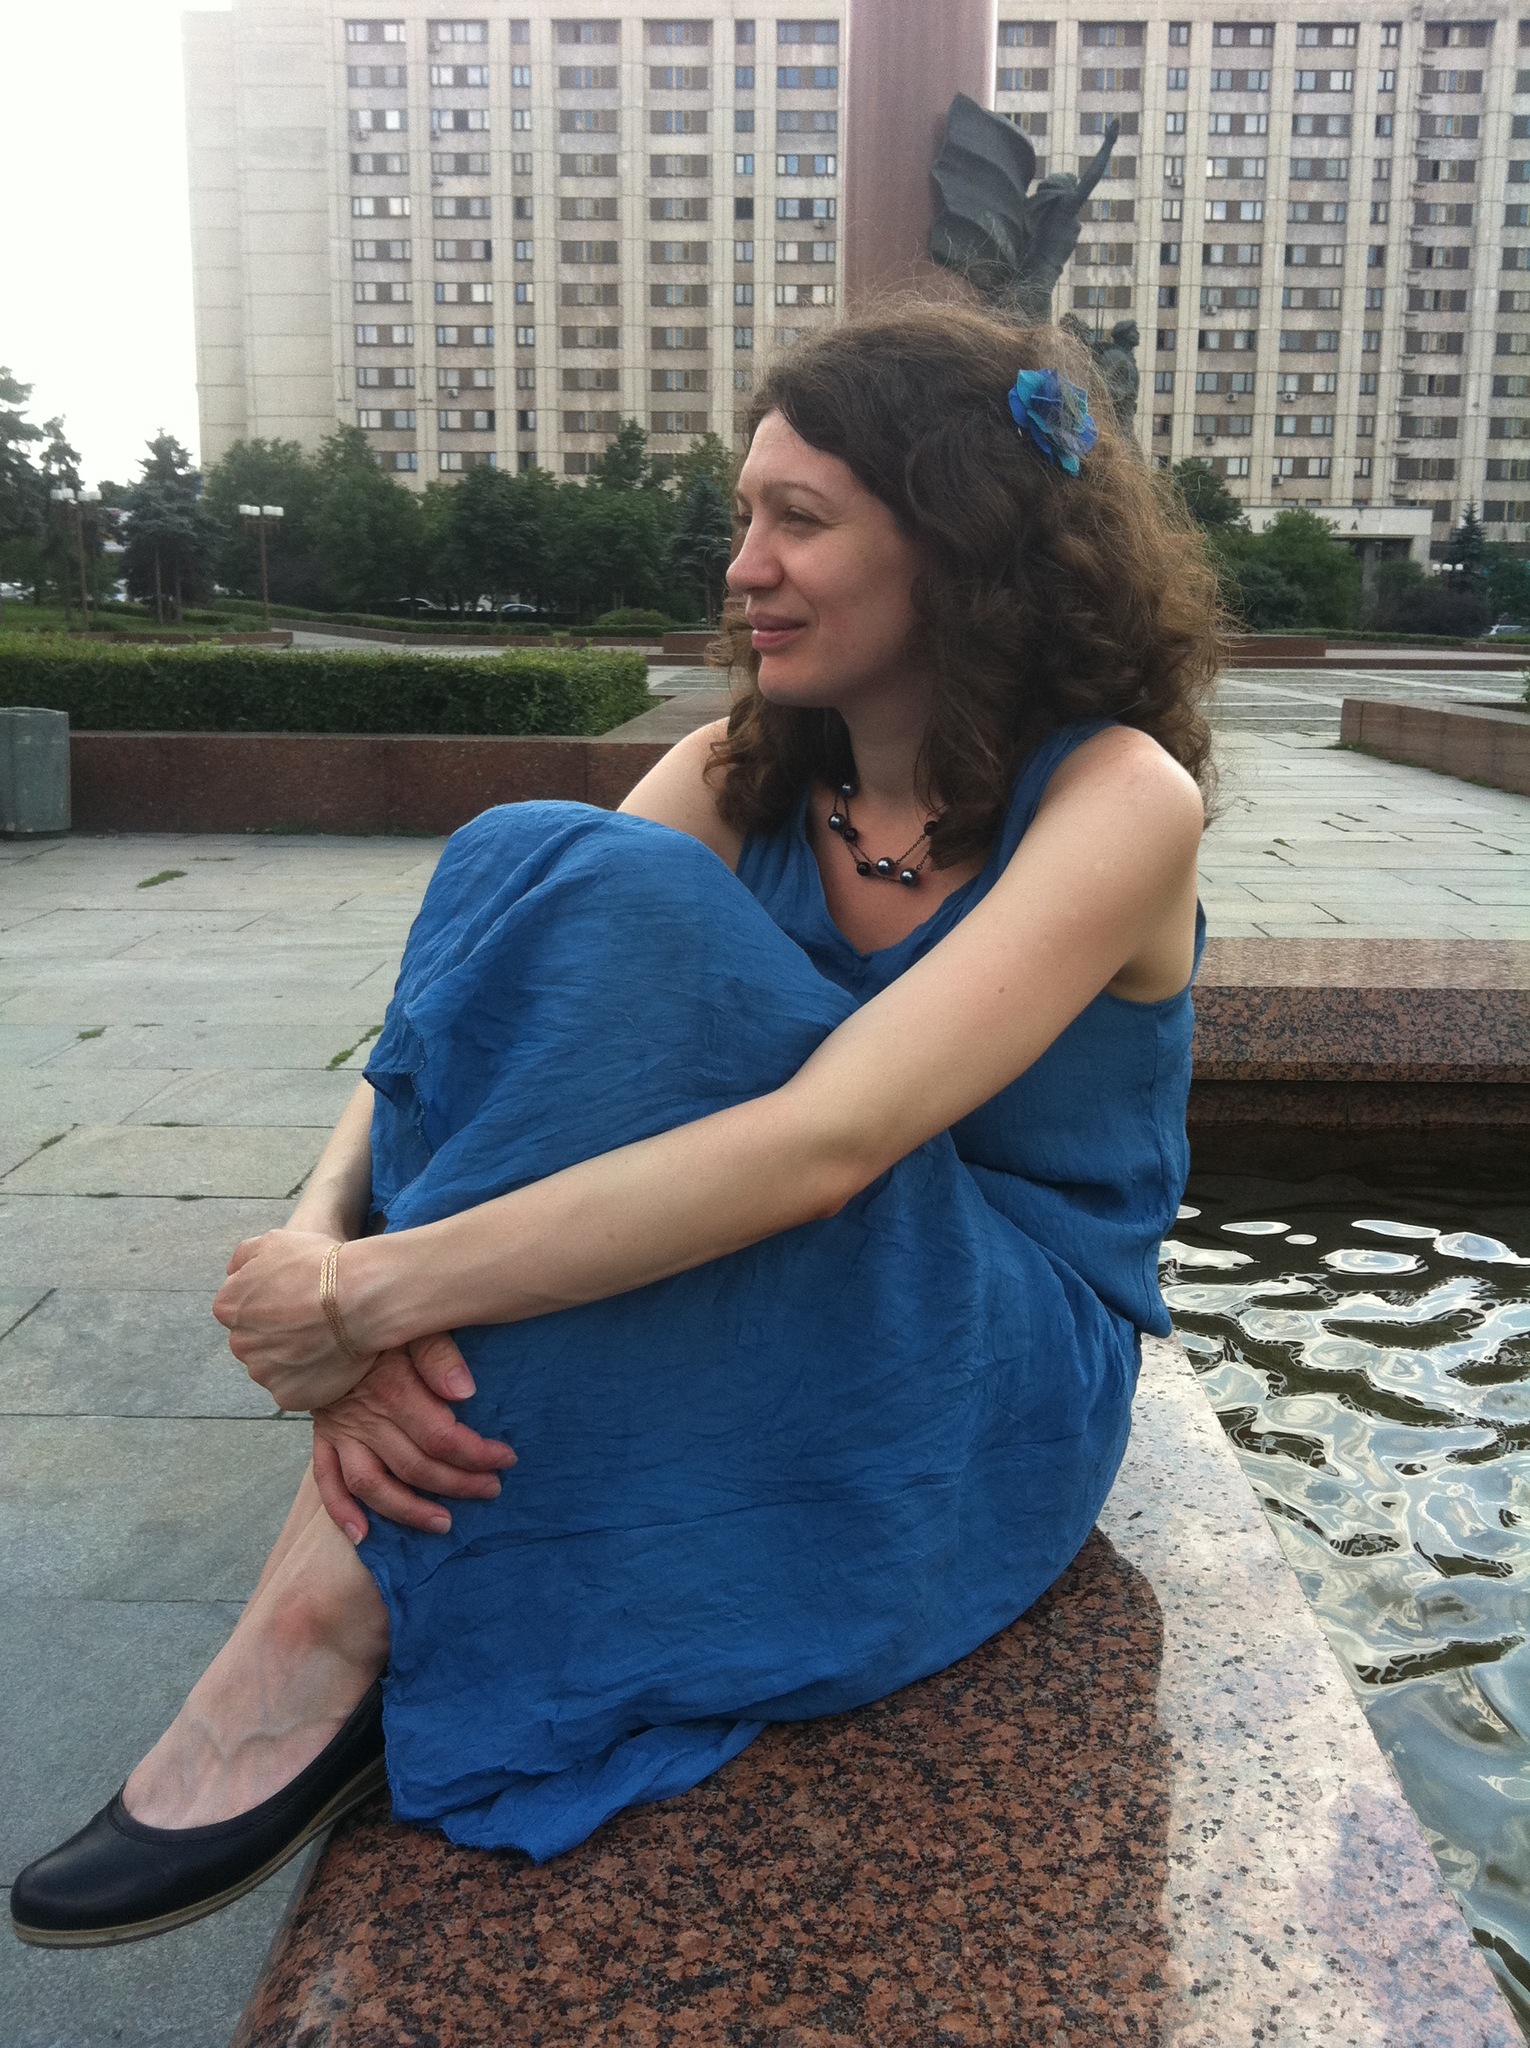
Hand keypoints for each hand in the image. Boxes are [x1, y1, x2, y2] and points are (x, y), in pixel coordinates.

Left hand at [213, 1228, 376, 1409]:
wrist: (358, 1297)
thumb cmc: (318, 1265)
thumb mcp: (273, 1241)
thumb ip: (243, 1257)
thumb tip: (233, 1272)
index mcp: (229, 1308)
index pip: (241, 1311)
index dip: (272, 1303)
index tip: (296, 1298)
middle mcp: (239, 1343)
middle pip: (256, 1342)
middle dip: (279, 1333)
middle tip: (313, 1320)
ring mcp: (263, 1373)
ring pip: (275, 1368)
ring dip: (293, 1358)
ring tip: (326, 1340)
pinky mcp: (288, 1397)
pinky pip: (296, 1389)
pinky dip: (310, 1379)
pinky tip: (330, 1359)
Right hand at [311, 1334, 516, 1542]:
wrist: (323, 1316)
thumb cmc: (383, 1319)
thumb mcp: (415, 1324)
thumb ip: (439, 1356)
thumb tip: (465, 1393)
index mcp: (393, 1389)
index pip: (441, 1437)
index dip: (477, 1453)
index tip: (506, 1458)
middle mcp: (365, 1418)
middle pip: (415, 1467)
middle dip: (458, 1484)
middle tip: (491, 1490)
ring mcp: (341, 1433)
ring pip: (373, 1485)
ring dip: (408, 1511)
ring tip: (444, 1524)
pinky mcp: (322, 1438)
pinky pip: (326, 1481)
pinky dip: (341, 1512)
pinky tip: (363, 1536)